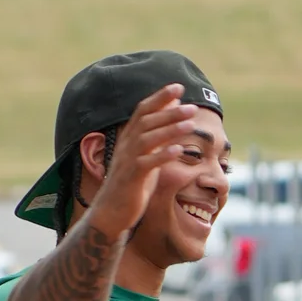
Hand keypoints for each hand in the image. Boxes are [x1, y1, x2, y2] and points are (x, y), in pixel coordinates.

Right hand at [84, 83, 201, 241]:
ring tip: (190, 122)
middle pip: (147, 121)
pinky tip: (178, 150)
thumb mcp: (146, 158)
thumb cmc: (131, 185)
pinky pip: (147, 164)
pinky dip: (163, 155)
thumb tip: (172, 116)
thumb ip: (158, 138)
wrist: (110, 213)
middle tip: (191, 105)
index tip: (178, 87)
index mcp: (128, 138)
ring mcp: (127, 161)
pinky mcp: (131, 179)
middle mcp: (125, 146)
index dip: (159, 97)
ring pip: (148, 138)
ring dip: (170, 128)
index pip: (142, 110)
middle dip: (169, 111)